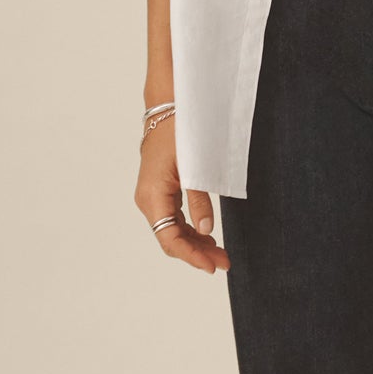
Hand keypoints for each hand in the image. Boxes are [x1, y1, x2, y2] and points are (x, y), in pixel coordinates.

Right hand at [135, 122, 230, 274]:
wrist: (168, 107)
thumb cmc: (179, 131)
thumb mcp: (194, 166)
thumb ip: (199, 200)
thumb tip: (206, 230)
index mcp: (152, 196)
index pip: (169, 238)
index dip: (191, 256)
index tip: (212, 266)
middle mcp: (148, 199)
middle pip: (170, 238)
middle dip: (196, 253)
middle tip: (224, 262)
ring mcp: (152, 196)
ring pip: (172, 230)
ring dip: (194, 243)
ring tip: (220, 253)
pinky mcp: (160, 190)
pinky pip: (173, 218)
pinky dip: (189, 230)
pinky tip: (207, 236)